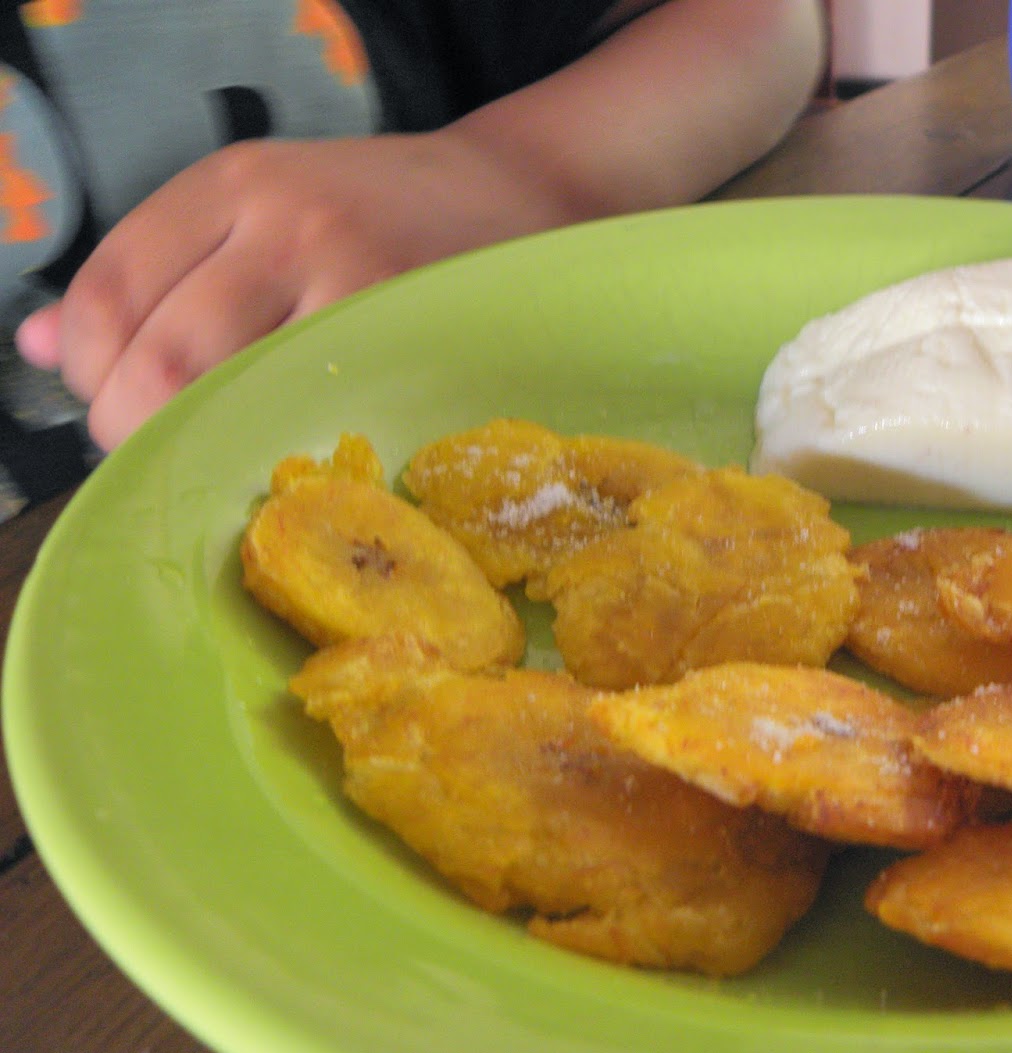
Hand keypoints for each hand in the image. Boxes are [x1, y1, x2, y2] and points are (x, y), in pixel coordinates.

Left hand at [16, 130, 551, 449]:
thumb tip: (40, 344)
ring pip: (231, 388)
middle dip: (135, 422)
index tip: (102, 403)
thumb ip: (160, 270)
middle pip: (161, 349)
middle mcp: (281, 217)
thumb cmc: (379, 218)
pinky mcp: (406, 329)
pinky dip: (278, 446)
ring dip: (200, 444)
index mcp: (231, 182)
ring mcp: (349, 275)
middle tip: (153, 451)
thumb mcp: (258, 208)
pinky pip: (314, 408)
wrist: (513, 197)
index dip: (86, 366)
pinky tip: (281, 456)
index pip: (112, 286)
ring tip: (211, 461)